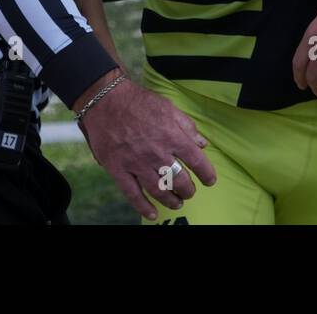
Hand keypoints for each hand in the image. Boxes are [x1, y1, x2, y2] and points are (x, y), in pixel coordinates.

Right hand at [78, 75, 216, 220]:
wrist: (105, 101)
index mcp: (171, 136)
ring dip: (171, 200)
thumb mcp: (168, 107)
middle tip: (190, 192)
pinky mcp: (118, 170)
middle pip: (179, 180)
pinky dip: (143, 207)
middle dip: (188, 190)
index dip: (206, 173)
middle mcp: (156, 153)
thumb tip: (203, 143)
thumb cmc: (139, 102)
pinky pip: (132, 194)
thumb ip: (187, 126)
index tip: (210, 180)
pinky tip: (152, 214)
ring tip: (178, 203)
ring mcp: (136, 163)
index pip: (196, 161)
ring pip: (159, 190)